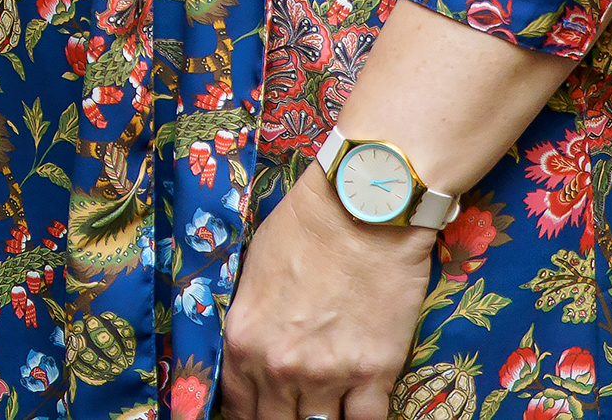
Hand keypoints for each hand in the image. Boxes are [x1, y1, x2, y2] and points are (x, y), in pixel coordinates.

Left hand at [219, 169, 434, 419]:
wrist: (361, 211)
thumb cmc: (302, 230)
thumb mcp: (252, 274)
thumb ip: (251, 324)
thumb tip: (252, 355)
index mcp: (243, 340)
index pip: (236, 406)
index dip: (246, 415)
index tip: (256, 412)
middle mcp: (280, 366)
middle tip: (290, 412)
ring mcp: (329, 375)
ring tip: (323, 410)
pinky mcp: (375, 374)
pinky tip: (357, 412)